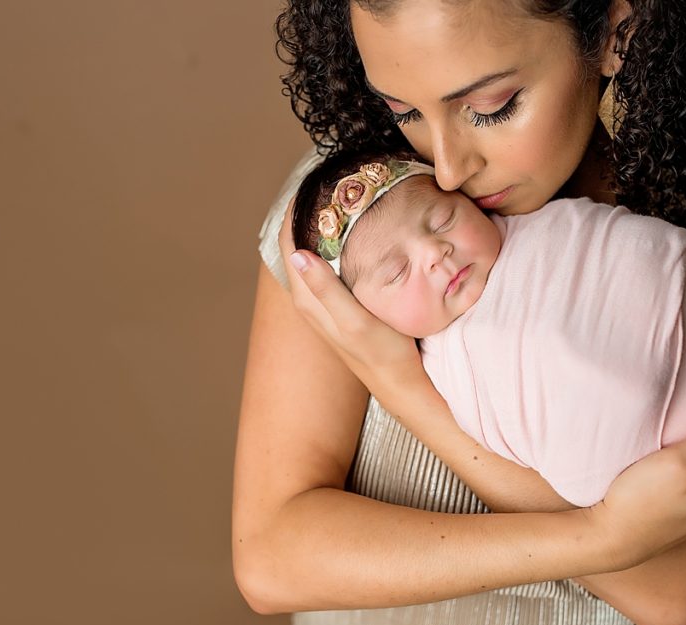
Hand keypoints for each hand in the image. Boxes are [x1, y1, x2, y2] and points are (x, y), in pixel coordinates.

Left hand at [278, 199, 420, 388]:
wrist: (397, 380)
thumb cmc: (380, 351)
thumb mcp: (354, 320)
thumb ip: (325, 288)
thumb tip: (298, 253)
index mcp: (307, 297)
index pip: (288, 244)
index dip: (294, 213)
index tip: (310, 184)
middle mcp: (308, 297)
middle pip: (296, 245)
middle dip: (306, 214)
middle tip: (327, 184)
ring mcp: (322, 300)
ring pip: (311, 253)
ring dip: (319, 227)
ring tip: (337, 199)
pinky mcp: (336, 302)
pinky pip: (325, 263)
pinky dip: (332, 243)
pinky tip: (350, 233)